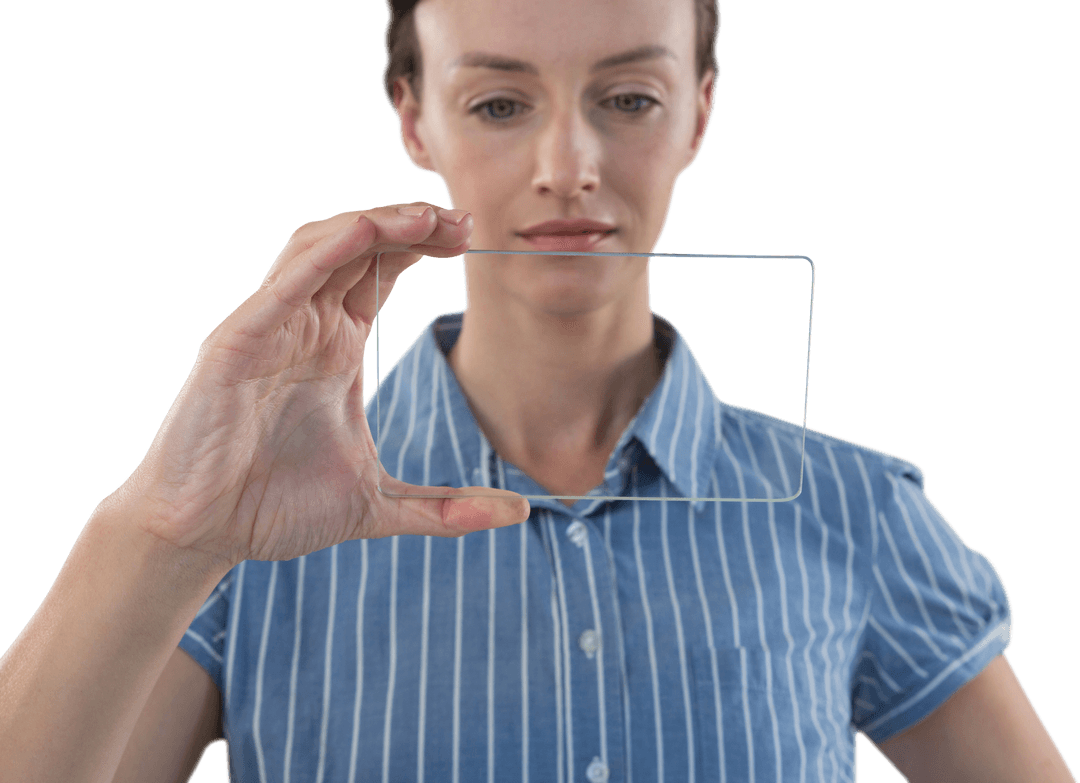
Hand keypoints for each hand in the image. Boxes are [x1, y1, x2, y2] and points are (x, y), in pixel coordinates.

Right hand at [113, 203, 529, 568]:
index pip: (382, 271)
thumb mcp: (379, 504)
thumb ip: (445, 507)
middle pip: (358, 247)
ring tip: (424, 218)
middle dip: (410, 225)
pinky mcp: (236, 344)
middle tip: (462, 220)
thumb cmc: (275, 508)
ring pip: (318, 247)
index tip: (472, 238)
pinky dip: (321, 253)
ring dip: (372, 223)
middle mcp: (304, 326)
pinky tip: (362, 232)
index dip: (424, 246)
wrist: (204, 535)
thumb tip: (516, 512)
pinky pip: (280, 284)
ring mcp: (269, 329)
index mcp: (335, 346)